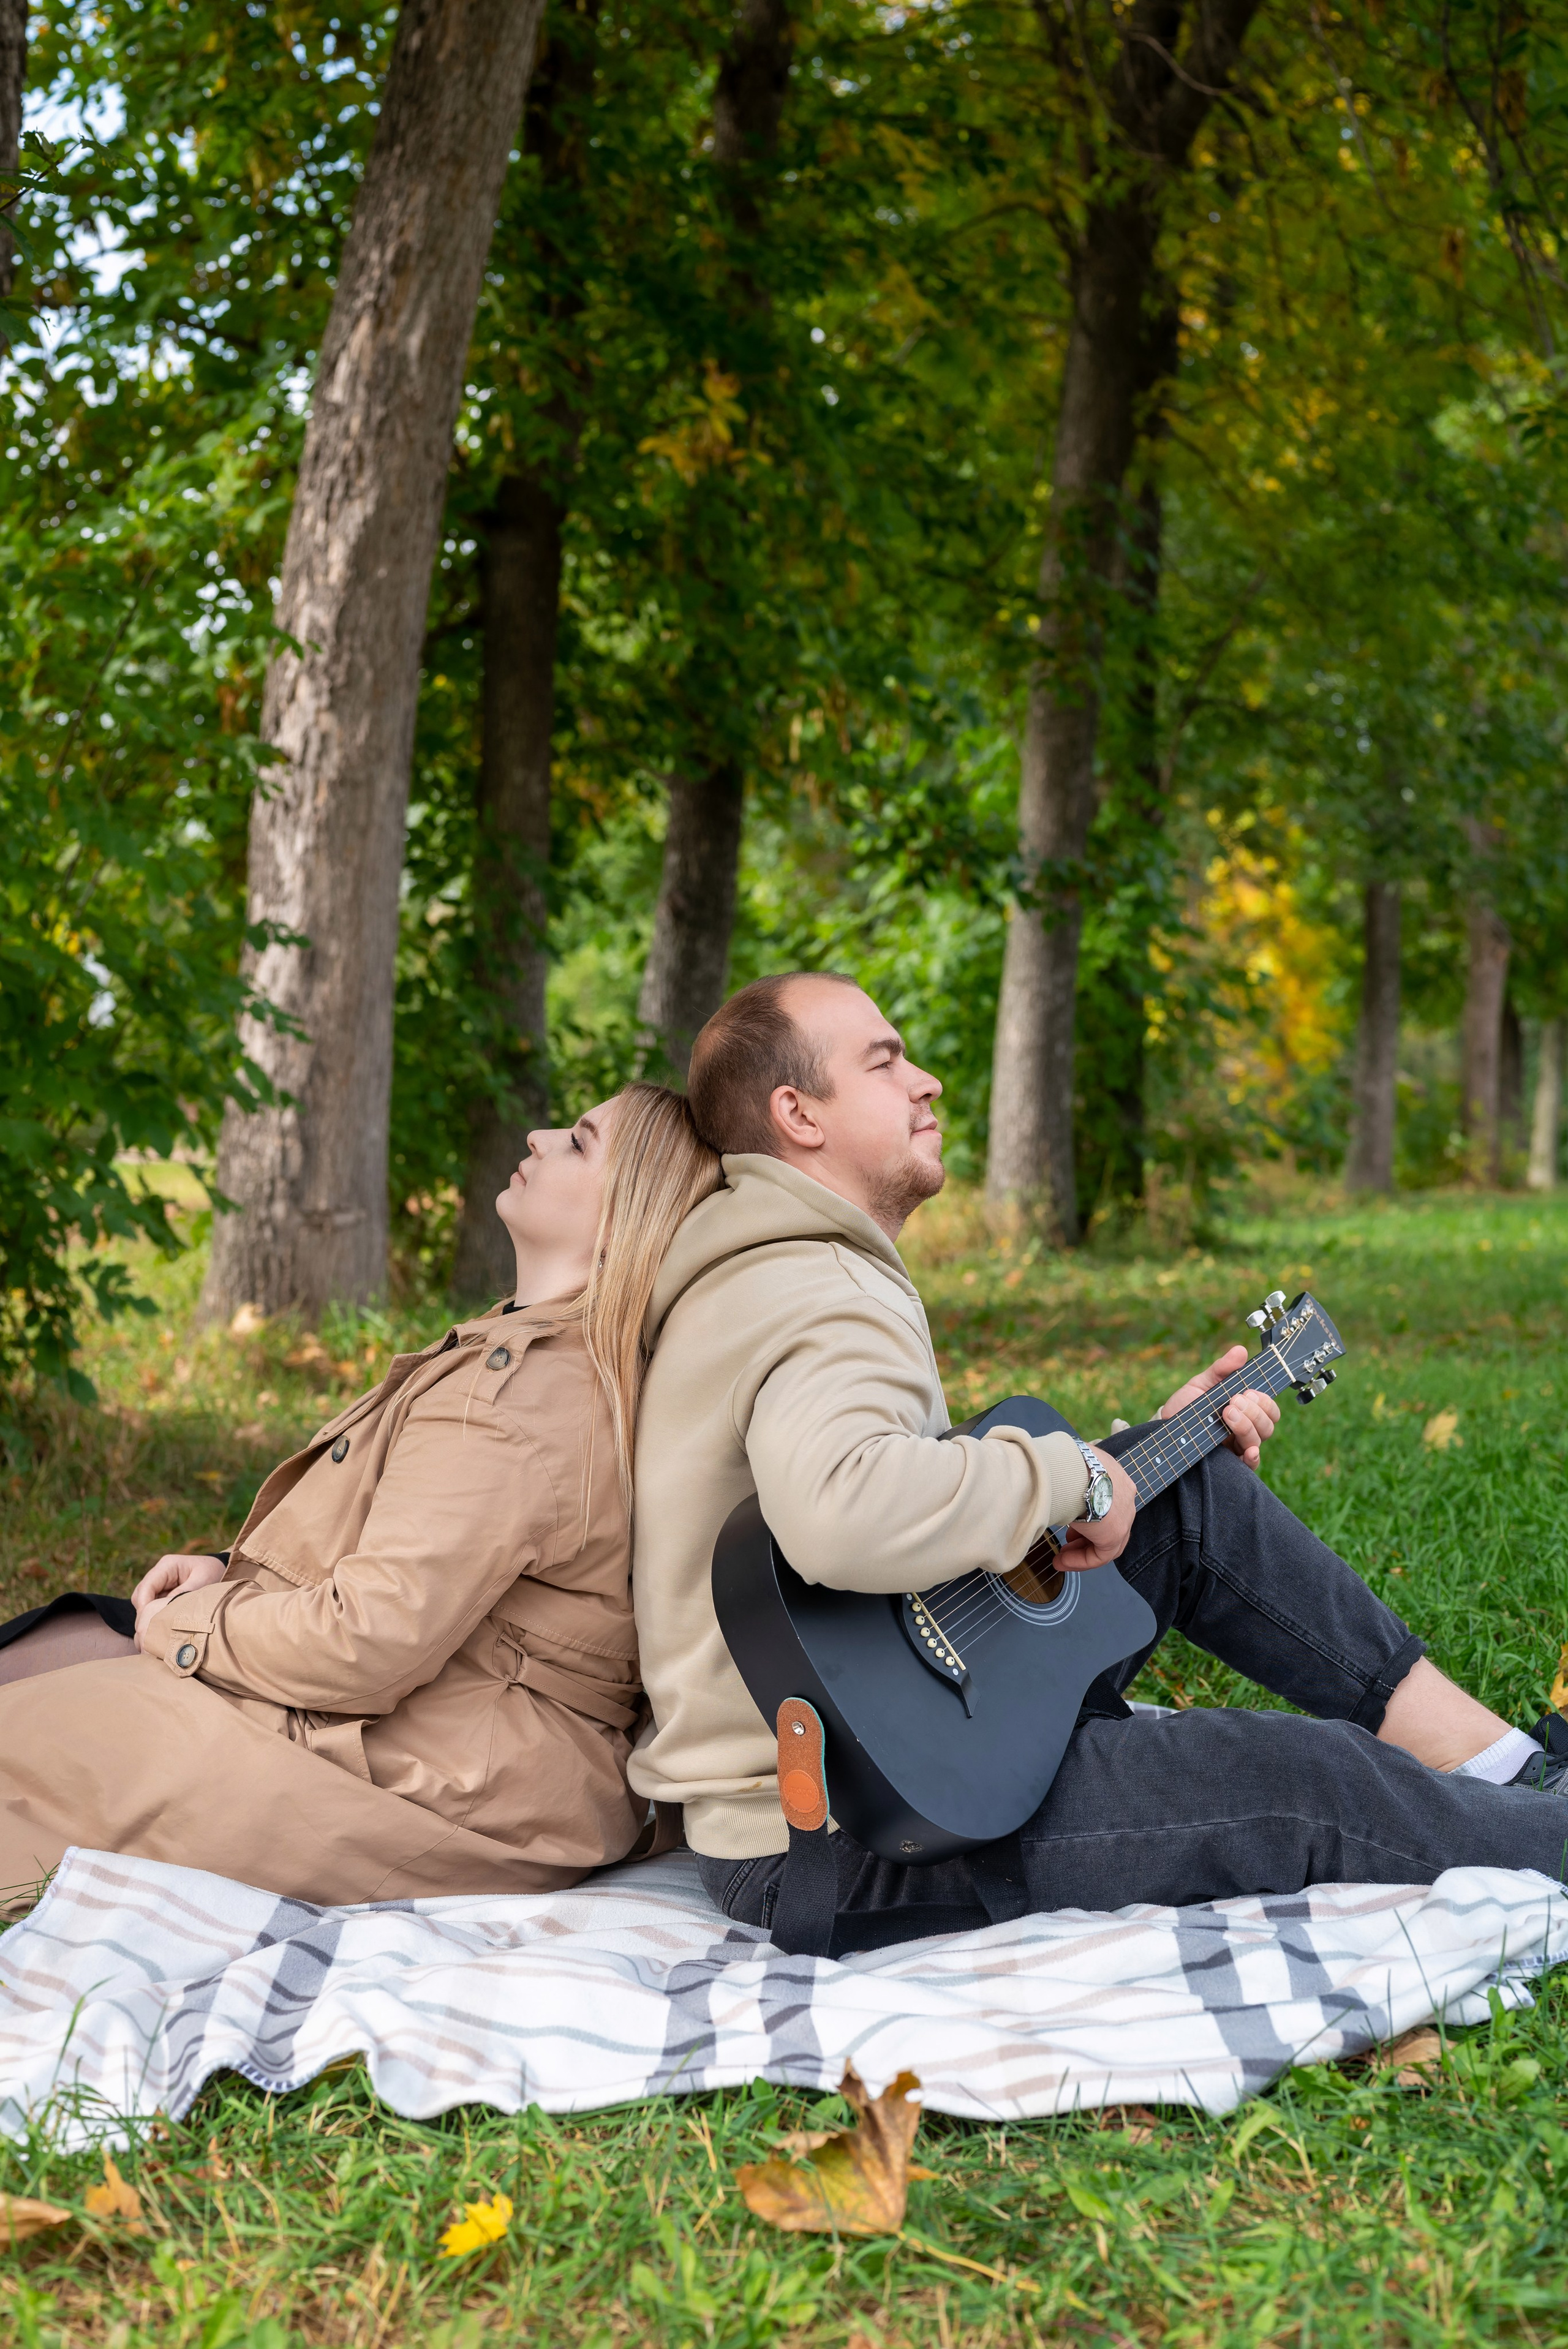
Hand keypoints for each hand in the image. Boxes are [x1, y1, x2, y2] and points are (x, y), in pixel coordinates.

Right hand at [131, 1552, 227, 1647]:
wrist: (225, 1571)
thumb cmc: (214, 1573)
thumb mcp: (203, 1582)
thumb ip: (183, 1594)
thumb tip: (164, 1612)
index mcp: (168, 1566)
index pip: (147, 1587)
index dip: (145, 1607)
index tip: (150, 1625)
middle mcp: (160, 1574)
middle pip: (141, 1597)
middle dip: (145, 1616)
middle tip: (151, 1636)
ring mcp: (160, 1585)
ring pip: (143, 1604)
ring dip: (148, 1619)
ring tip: (156, 1637)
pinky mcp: (163, 1595)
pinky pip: (152, 1608)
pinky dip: (155, 1619)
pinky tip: (160, 1633)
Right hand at [1056, 1448, 1136, 1573]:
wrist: (1071, 1471)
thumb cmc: (1064, 1466)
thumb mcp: (1069, 1470)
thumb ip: (1069, 1482)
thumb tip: (1053, 1487)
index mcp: (1115, 1477)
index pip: (1107, 1504)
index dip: (1088, 1517)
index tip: (1071, 1525)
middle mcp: (1125, 1496)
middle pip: (1109, 1524)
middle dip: (1086, 1536)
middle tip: (1067, 1543)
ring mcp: (1124, 1516)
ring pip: (1106, 1542)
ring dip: (1081, 1551)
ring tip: (1061, 1558)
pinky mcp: (1115, 1534)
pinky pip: (1100, 1555)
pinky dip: (1081, 1561)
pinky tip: (1061, 1562)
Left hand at [1159, 1344, 1279, 1470]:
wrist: (1164, 1425)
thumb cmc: (1188, 1404)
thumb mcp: (1203, 1383)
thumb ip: (1222, 1368)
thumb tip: (1241, 1350)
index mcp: (1245, 1409)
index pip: (1269, 1408)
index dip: (1265, 1401)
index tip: (1248, 1392)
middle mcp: (1246, 1428)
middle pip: (1267, 1425)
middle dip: (1254, 1411)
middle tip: (1233, 1402)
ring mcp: (1237, 1446)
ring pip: (1258, 1440)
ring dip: (1247, 1426)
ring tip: (1227, 1414)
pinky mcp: (1229, 1462)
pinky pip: (1250, 1465)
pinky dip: (1253, 1457)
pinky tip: (1249, 1450)